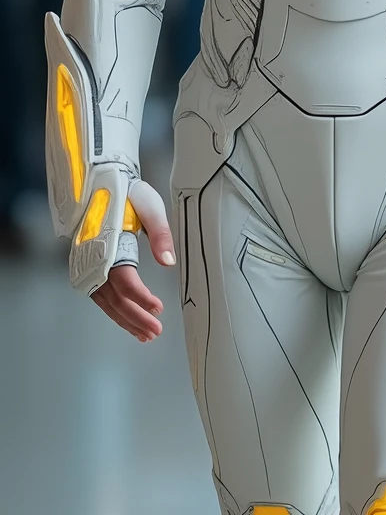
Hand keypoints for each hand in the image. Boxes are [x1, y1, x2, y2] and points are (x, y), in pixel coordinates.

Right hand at [90, 181, 175, 342]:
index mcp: (106, 242)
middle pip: (112, 297)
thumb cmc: (128, 191)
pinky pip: (99, 293)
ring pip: (104, 300)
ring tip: (145, 335)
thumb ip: (160, 234)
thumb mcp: (150, 205)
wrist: (102, 179)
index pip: (123, 279)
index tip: (158, 308)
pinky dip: (114, 309)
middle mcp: (91, 256)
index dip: (140, 297)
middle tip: (155, 332)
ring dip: (124, 319)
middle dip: (134, 317)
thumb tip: (169, 262)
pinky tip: (128, 320)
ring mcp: (86, 261)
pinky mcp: (88, 264)